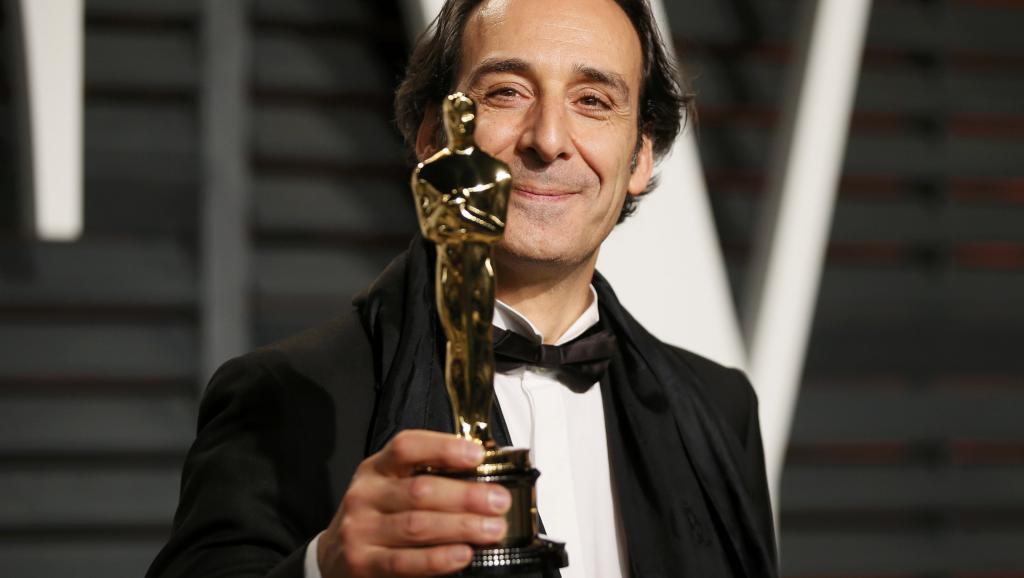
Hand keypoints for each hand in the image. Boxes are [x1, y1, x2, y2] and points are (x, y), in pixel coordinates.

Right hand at [317, 430, 511, 576]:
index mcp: (376, 468)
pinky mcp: (363, 563)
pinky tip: (463, 554)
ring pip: (417, 525)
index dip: (444, 448)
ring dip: (461, 527)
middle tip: (499, 502)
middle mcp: (365, 494)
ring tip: (491, 529)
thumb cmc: (376, 518)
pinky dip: (439, 558)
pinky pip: (406, 561)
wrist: (334, 557)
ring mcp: (361, 530)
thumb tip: (484, 478)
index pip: (407, 447)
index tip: (477, 454)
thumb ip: (428, 479)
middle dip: (466, 496)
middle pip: (420, 489)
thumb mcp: (391, 488)